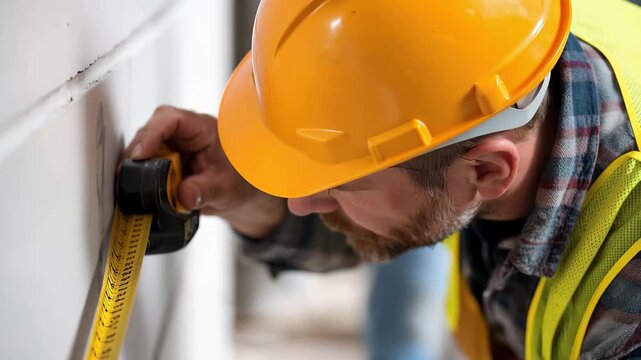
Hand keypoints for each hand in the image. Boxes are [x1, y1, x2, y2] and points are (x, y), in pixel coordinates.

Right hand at [122, 105, 286, 237]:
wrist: (240, 194)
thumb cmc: (240, 181)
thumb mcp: (227, 188)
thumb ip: (207, 191)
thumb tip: (184, 195)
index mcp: (203, 129)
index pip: (171, 119)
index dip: (151, 133)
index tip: (140, 154)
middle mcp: (185, 134)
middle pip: (151, 131)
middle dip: (139, 152)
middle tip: (130, 174)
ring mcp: (174, 147)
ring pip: (146, 148)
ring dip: (139, 167)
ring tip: (136, 185)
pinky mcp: (166, 161)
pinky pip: (148, 164)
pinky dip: (143, 177)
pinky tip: (143, 190)